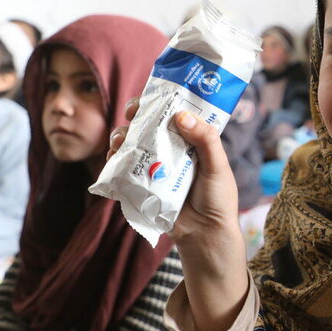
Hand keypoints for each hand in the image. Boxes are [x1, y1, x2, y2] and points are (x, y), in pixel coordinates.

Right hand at [107, 97, 241, 246]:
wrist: (205, 234)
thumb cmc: (218, 198)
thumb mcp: (218, 165)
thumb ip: (205, 139)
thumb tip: (181, 116)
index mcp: (192, 141)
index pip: (175, 114)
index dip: (162, 102)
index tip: (151, 96)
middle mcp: (172, 150)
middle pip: (149, 126)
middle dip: (137, 116)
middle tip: (132, 113)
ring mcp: (156, 167)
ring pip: (134, 145)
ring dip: (122, 138)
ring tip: (119, 141)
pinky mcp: (143, 184)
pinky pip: (125, 170)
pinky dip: (115, 162)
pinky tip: (113, 158)